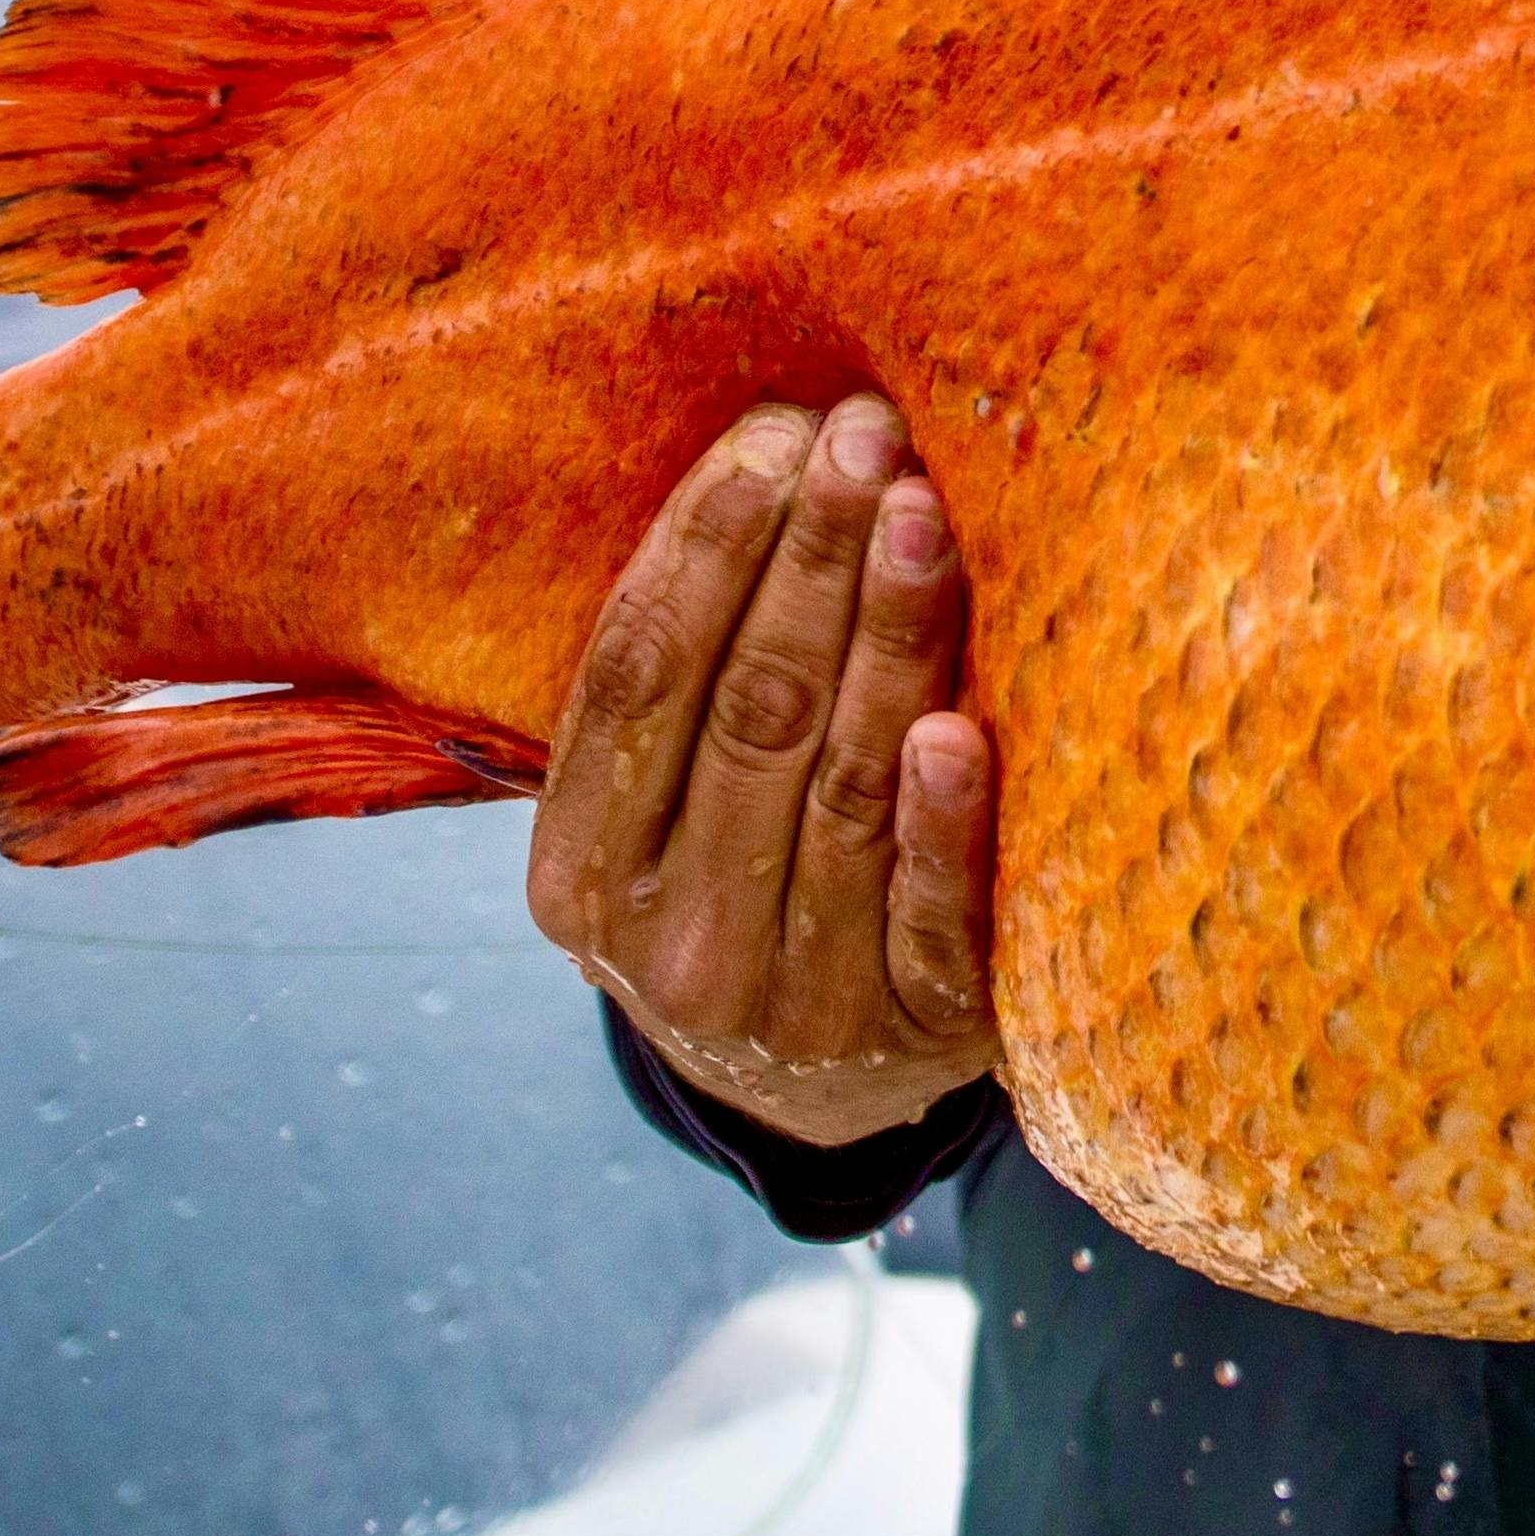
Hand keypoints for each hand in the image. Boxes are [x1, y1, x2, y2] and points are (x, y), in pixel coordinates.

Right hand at [529, 394, 998, 1146]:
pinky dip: (942, 821)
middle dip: (810, 557)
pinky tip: (955, 730)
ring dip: (886, 636)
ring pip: (841, 785)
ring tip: (924, 512)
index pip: (637, 675)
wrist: (815, 1099)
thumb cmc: (737, 884)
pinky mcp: (914, 1032)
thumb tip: (768, 454)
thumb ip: (684, 681)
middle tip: (869, 436)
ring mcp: (792, 997)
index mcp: (579, 871)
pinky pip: (930, 916)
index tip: (775, 435)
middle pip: (746, 712)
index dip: (705, 546)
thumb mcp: (657, 813)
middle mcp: (668, 940)